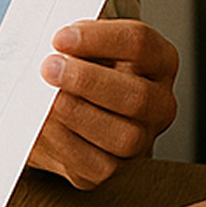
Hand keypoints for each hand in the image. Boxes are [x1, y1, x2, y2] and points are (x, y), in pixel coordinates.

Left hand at [28, 19, 178, 187]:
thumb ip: (75, 42)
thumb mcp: (83, 43)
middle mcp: (159, 103)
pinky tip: (46, 123)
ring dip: (77, 114)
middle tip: (49, 68)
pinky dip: (66, 143)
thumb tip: (51, 48)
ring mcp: (142, 140)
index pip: (140, 43)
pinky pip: (98, 165)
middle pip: (137, 95)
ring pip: (124, 136)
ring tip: (46, 98)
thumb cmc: (79, 64)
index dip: (98, 39)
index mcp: (159, 61)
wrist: (67, 101)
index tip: (60, 38)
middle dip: (87, 82)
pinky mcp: (114, 168)